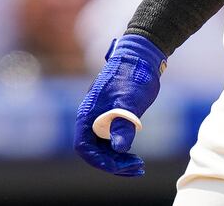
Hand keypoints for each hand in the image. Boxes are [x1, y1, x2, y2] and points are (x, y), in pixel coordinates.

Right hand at [74, 34, 164, 175]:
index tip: (120, 166)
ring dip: (117, 160)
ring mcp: (100, 117)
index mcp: (88, 113)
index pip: (84, 147)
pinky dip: (120, 151)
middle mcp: (91, 117)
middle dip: (113, 163)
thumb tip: (118, 149)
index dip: (100, 161)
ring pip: (102, 147)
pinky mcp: (110, 116)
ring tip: (139, 165)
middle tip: (137, 167)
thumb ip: (123, 125)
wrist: (140, 57)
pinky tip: (134, 155)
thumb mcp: (130, 102)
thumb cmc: (133, 76)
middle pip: (93, 150)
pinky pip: (110, 140)